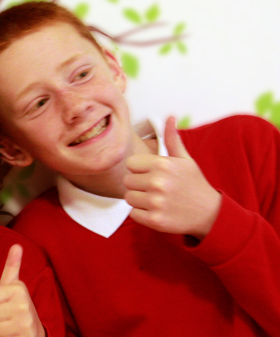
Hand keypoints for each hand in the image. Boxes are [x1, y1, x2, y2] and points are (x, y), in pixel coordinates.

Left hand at [0, 244, 45, 336]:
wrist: (34, 335)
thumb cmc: (17, 307)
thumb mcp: (14, 286)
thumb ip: (12, 266)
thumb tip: (17, 245)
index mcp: (18, 289)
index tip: (5, 303)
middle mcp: (24, 306)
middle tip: (7, 317)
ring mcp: (26, 325)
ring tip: (10, 327)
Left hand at [124, 116, 220, 239]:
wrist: (210, 213)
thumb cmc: (193, 184)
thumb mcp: (185, 160)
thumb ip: (172, 140)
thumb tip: (170, 117)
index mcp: (162, 164)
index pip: (130, 165)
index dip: (140, 170)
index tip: (153, 175)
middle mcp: (157, 182)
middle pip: (127, 182)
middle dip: (138, 185)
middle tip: (156, 189)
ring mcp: (156, 202)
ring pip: (128, 198)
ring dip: (140, 200)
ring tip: (157, 200)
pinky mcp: (154, 220)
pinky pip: (133, 214)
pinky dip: (142, 214)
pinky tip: (157, 211)